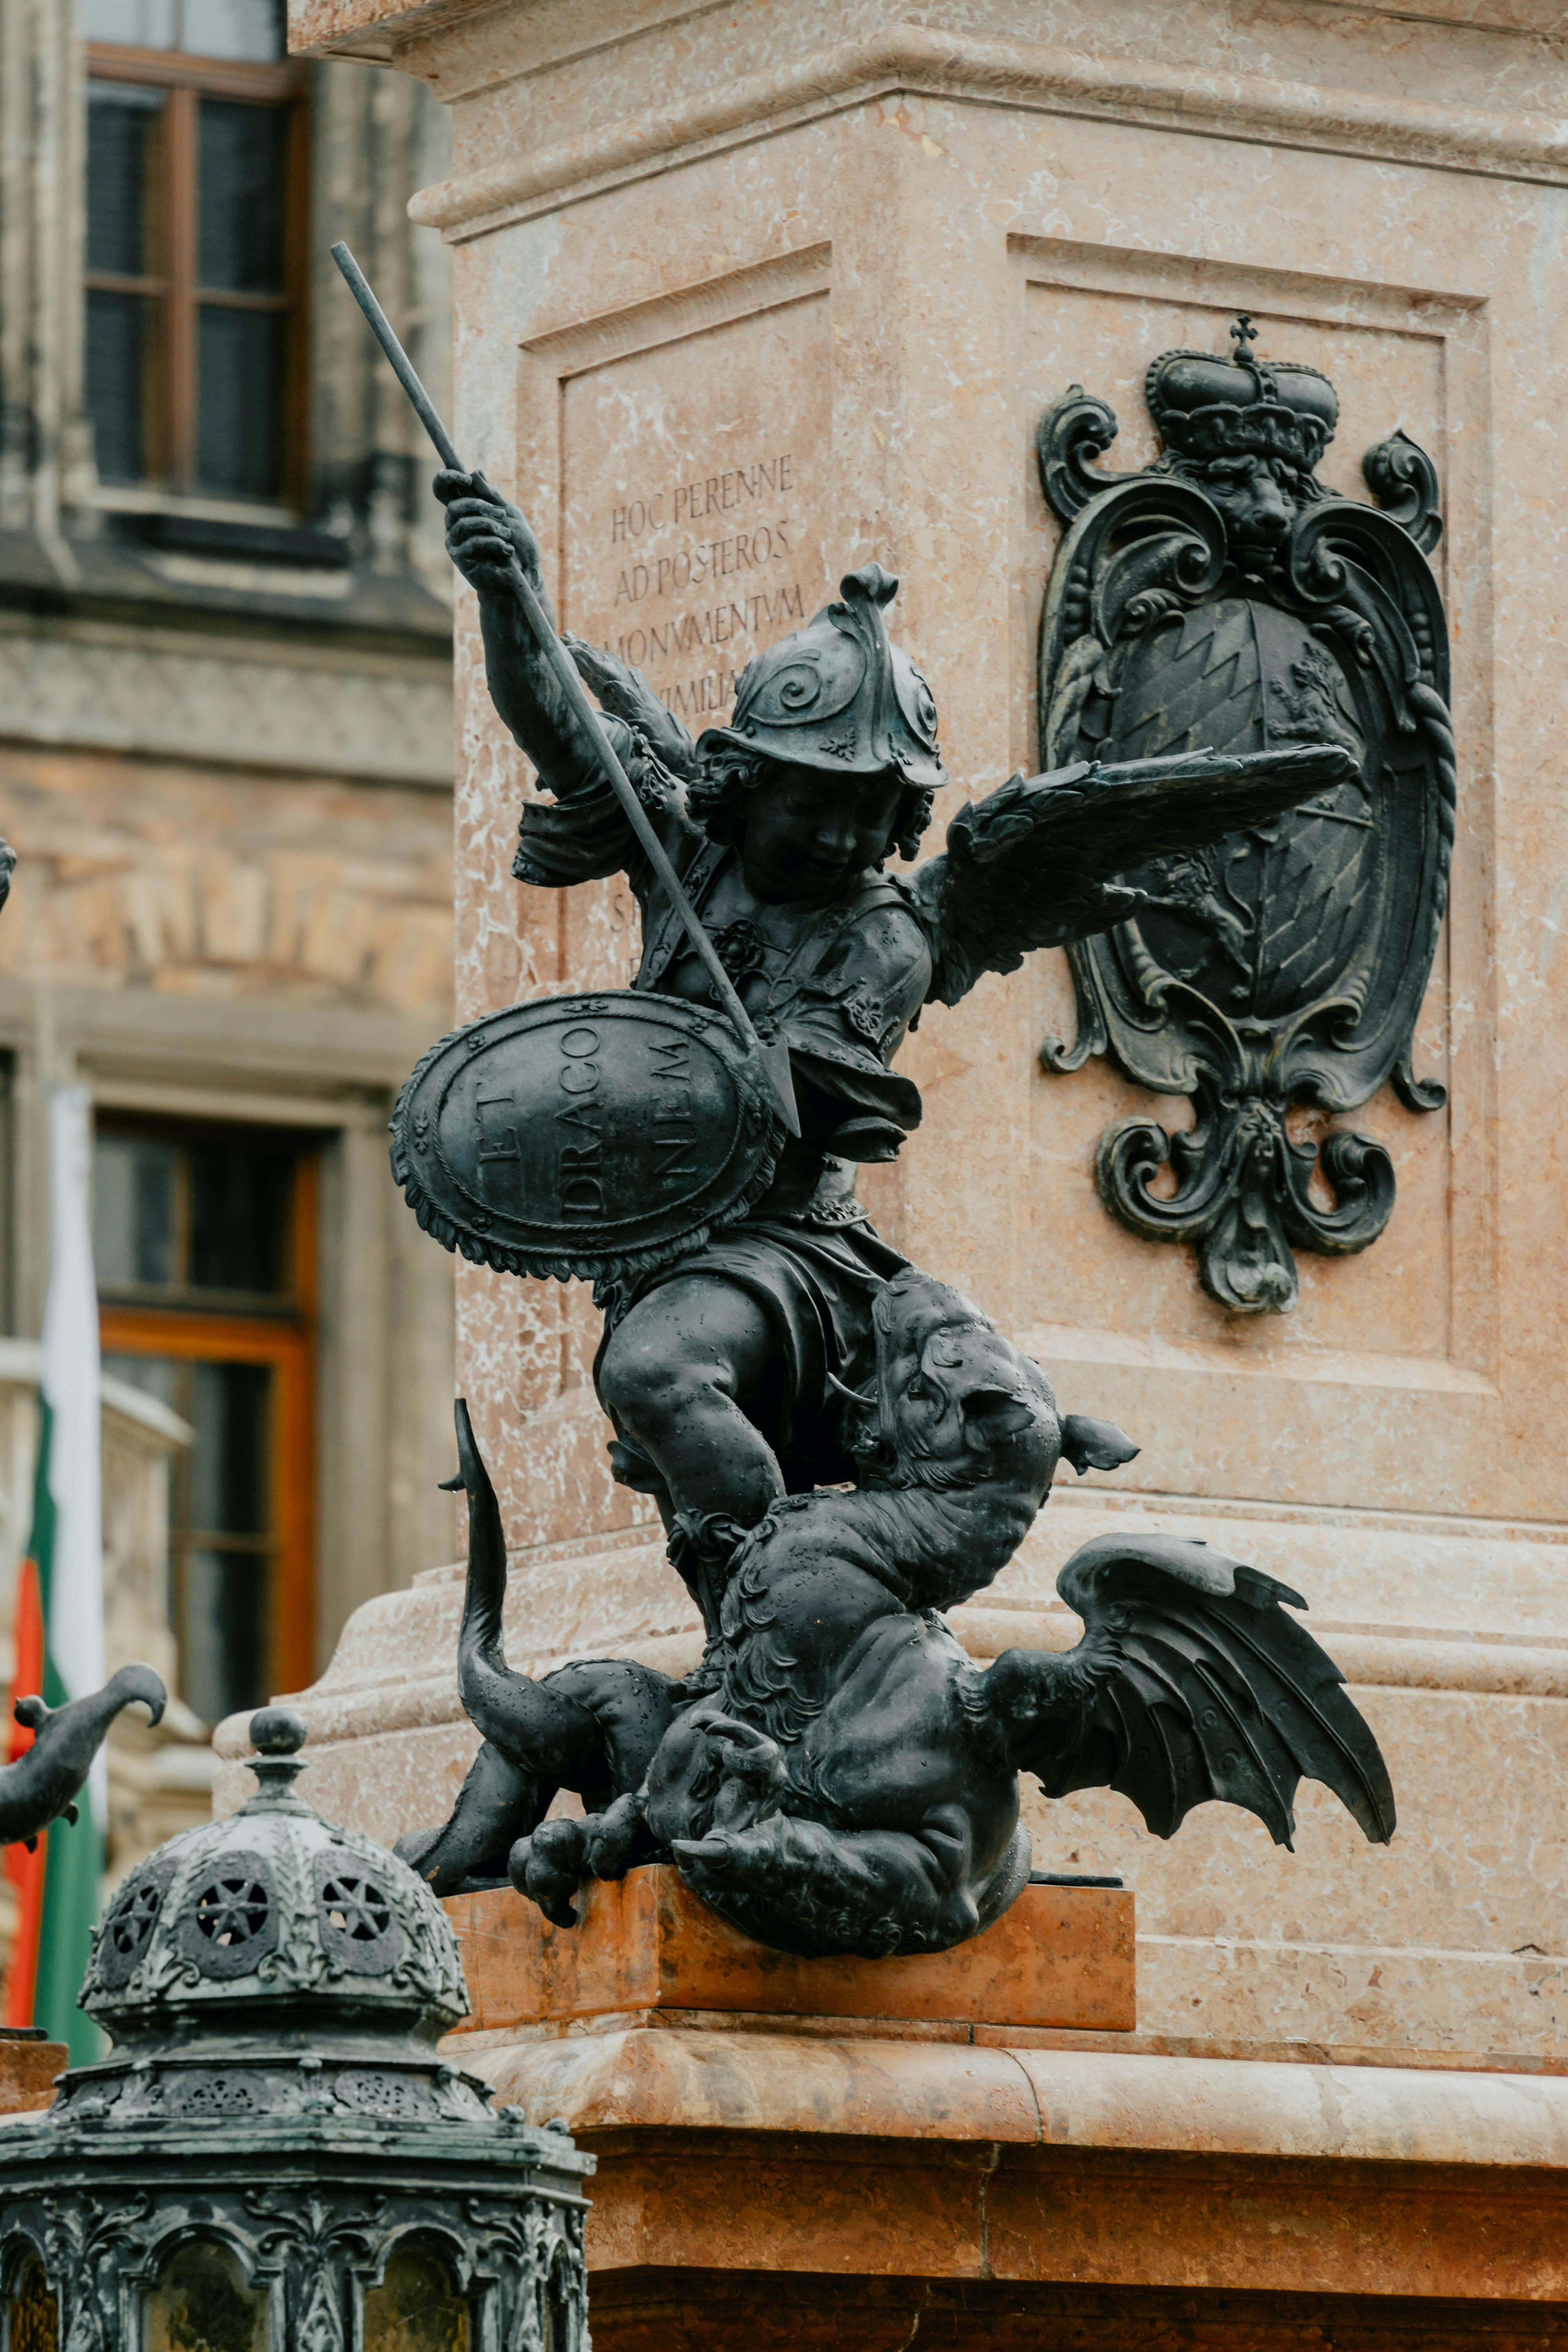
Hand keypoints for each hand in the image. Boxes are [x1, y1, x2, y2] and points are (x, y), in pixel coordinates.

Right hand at [434, 468, 542, 600]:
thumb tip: (476, 472)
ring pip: (463, 523)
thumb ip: (493, 496)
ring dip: (491, 526)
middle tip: (501, 514)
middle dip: (479, 506)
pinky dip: (493, 543)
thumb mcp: (510, 515)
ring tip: (508, 536)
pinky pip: (473, 542)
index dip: (447, 479)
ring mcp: (455, 541)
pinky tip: (507, 551)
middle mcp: (456, 524)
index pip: (444, 489)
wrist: (523, 577)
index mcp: (466, 510)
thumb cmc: (519, 546)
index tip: (465, 478)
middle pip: (454, 505)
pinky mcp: (459, 558)